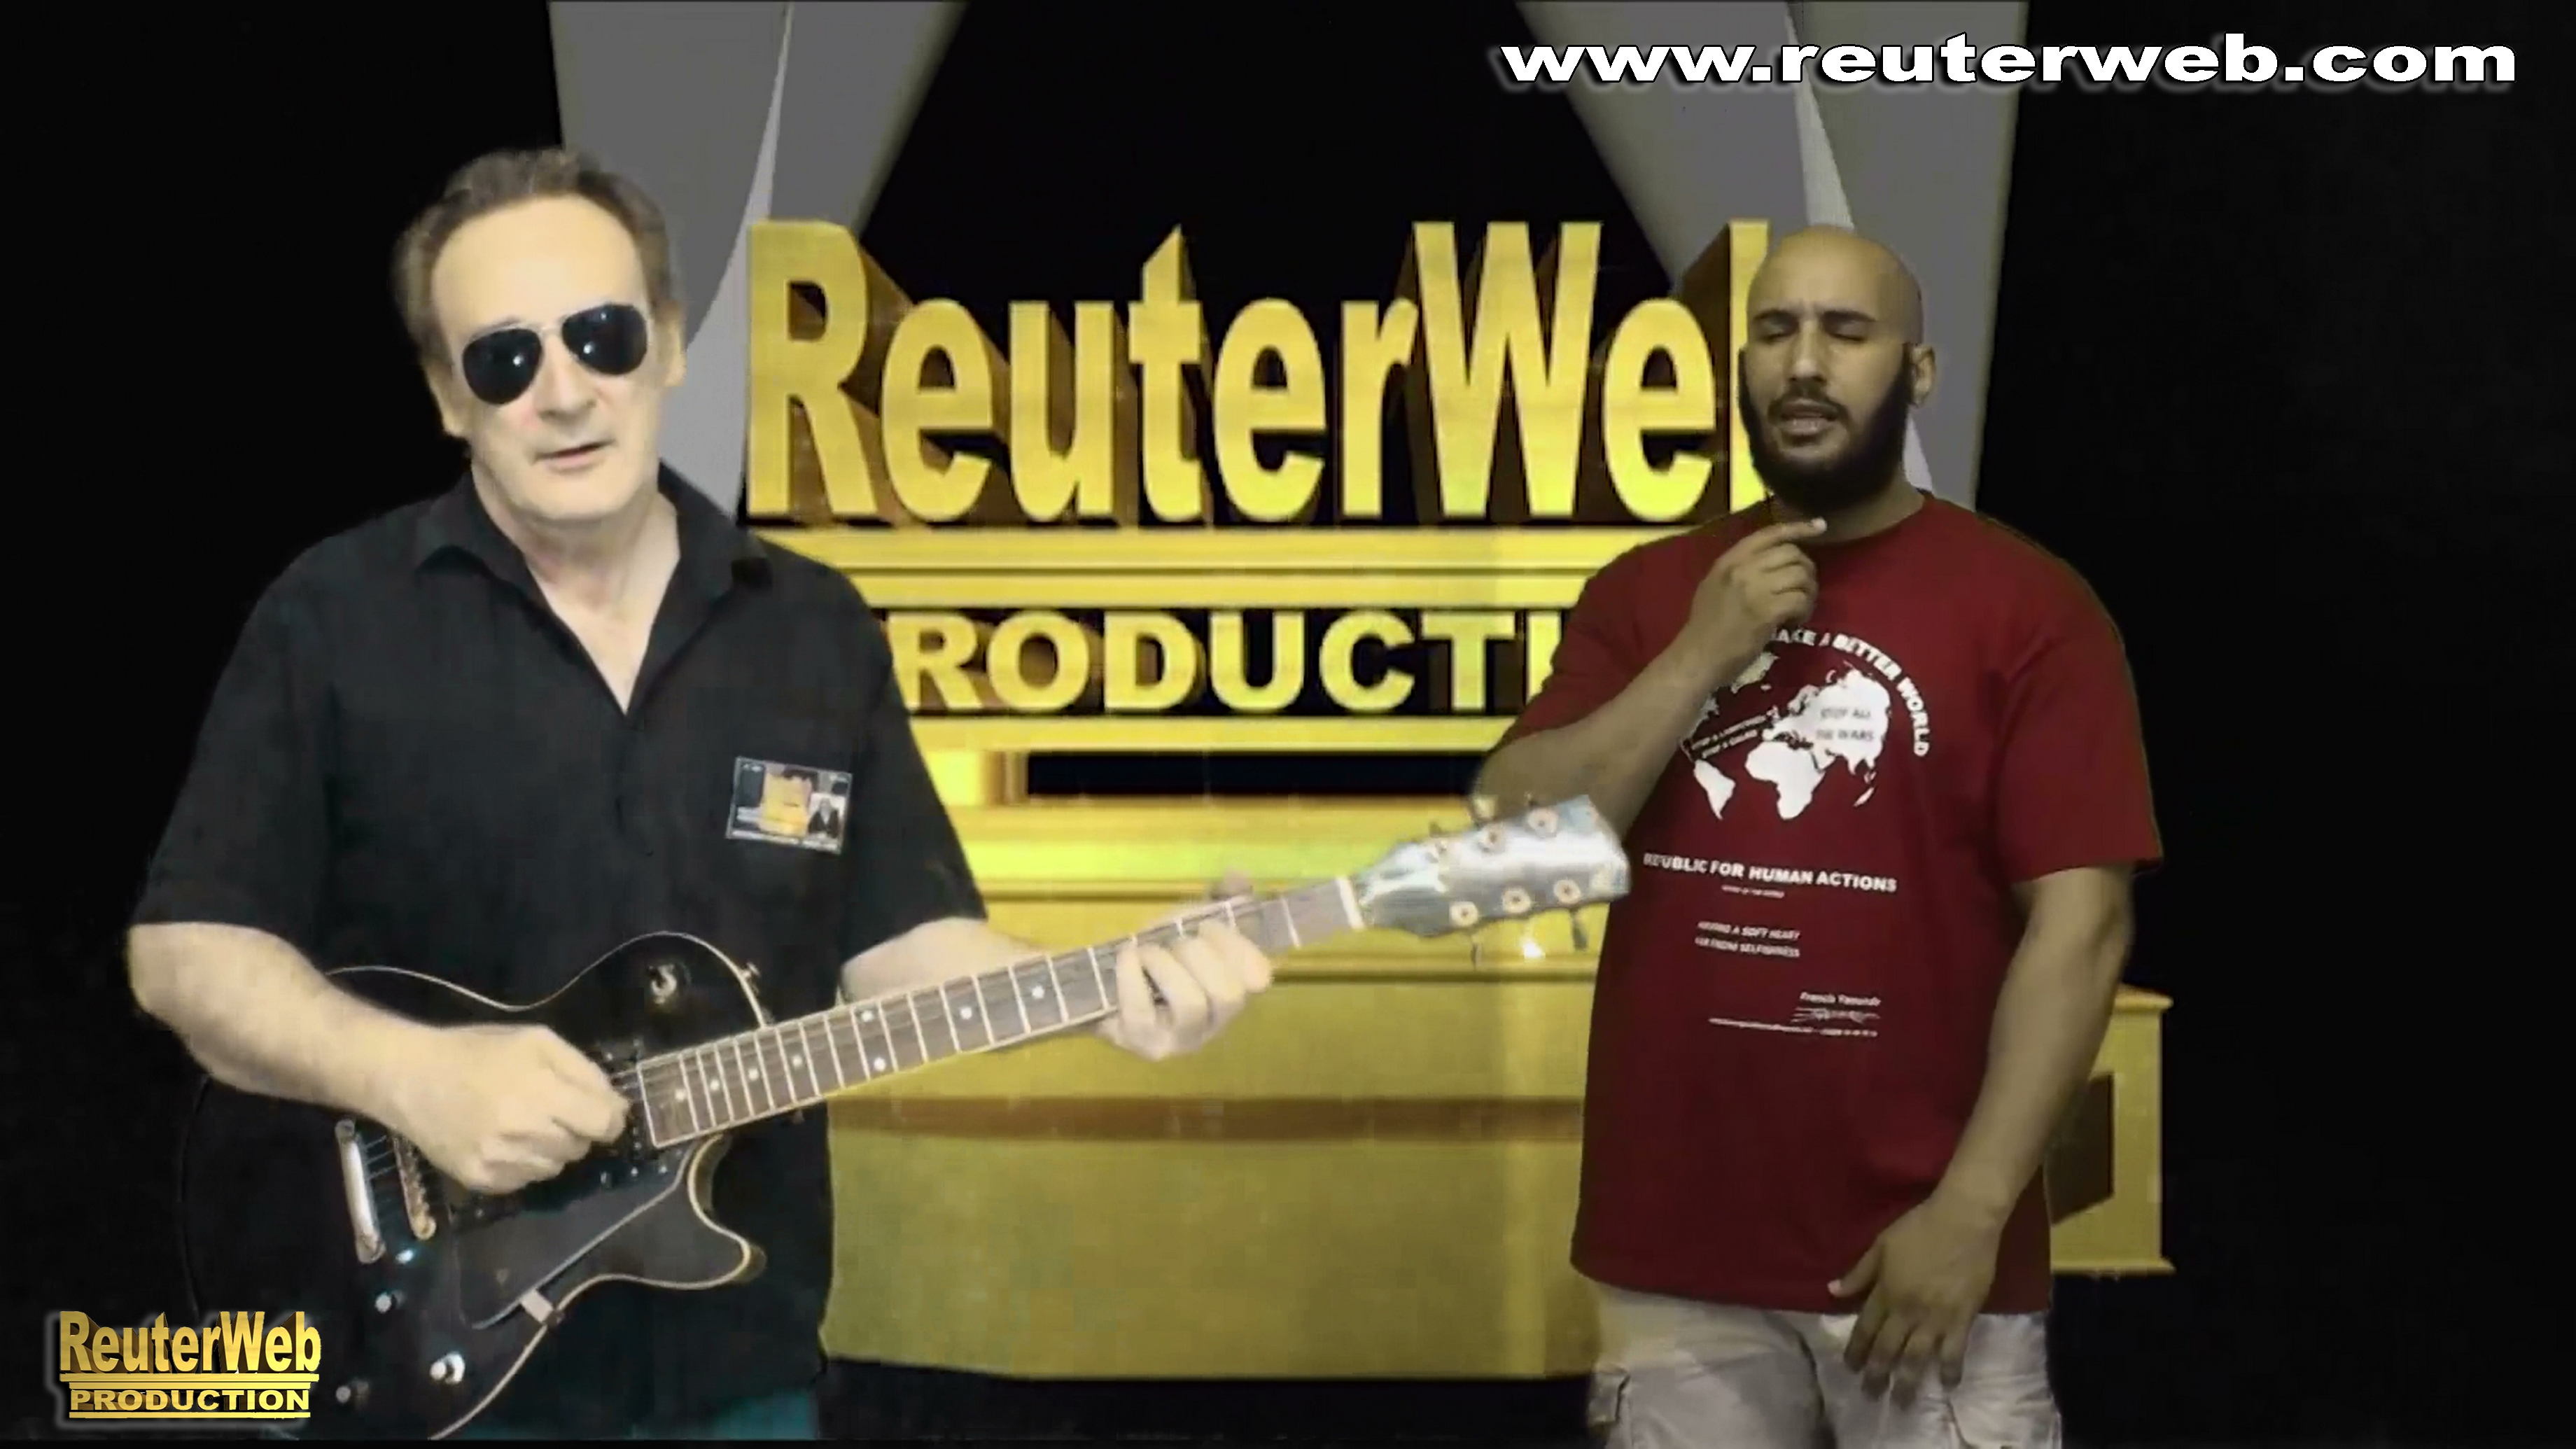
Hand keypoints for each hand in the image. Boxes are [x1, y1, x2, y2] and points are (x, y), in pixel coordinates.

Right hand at [380, 1023, 629, 1194]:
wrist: (410, 1078)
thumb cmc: (478, 1052)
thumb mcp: (537, 1041)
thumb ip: (584, 1072)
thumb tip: (618, 1106)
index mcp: (542, 1093)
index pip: (604, 1124)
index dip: (610, 1119)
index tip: (600, 1111)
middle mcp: (523, 1133)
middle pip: (581, 1147)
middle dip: (576, 1130)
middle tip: (549, 1108)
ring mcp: (500, 1162)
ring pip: (555, 1168)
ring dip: (551, 1149)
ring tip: (522, 1123)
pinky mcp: (480, 1181)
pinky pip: (525, 1182)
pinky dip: (523, 1165)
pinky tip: (503, 1141)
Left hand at [1098, 871, 1274, 1060]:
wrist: (1102, 985)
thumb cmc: (1156, 956)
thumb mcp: (1189, 923)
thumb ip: (1220, 898)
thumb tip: (1239, 875)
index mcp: (1233, 991)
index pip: (1258, 977)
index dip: (1238, 947)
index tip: (1207, 926)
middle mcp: (1214, 1023)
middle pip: (1228, 993)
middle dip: (1198, 954)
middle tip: (1175, 941)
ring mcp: (1180, 1040)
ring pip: (1192, 1004)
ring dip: (1166, 965)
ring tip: (1146, 952)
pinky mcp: (1145, 1045)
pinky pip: (1144, 1012)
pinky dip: (1133, 976)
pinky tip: (1127, 959)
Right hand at [1683, 517, 1826, 668]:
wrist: (1697, 657)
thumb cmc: (1704, 627)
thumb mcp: (1714, 586)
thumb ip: (1740, 570)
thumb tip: (1775, 564)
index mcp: (1729, 560)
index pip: (1769, 534)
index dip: (1798, 528)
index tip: (1820, 527)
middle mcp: (1742, 569)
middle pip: (1792, 554)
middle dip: (1807, 570)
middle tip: (1805, 589)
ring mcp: (1755, 589)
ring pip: (1801, 576)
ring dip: (1809, 592)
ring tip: (1800, 609)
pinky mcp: (1767, 612)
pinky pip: (1800, 600)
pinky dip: (1805, 611)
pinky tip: (1794, 622)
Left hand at [1831, 1194, 2005, 1403]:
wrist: (1964, 1220)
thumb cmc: (1919, 1227)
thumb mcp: (1881, 1245)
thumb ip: (1859, 1272)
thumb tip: (1832, 1291)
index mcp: (1885, 1291)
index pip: (1865, 1329)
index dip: (1855, 1350)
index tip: (1849, 1368)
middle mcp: (1907, 1310)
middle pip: (1887, 1349)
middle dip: (1876, 1374)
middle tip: (1869, 1395)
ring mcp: (1936, 1316)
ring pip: (1917, 1357)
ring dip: (1907, 1381)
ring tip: (1901, 1401)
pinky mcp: (1963, 1317)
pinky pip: (1954, 1350)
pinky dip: (1949, 1369)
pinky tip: (1945, 1385)